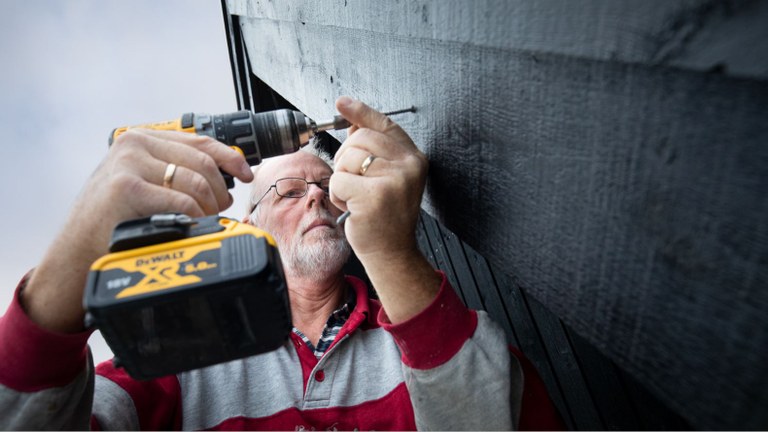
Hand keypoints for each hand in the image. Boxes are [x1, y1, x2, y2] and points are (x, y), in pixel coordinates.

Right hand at [22, 129, 252, 331]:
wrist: (77, 251)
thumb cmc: (115, 220)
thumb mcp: (143, 183)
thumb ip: (174, 169)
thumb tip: (227, 170)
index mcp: (140, 139)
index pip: (199, 140)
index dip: (230, 157)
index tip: (246, 173)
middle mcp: (134, 144)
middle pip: (203, 163)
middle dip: (220, 190)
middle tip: (218, 210)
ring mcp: (129, 164)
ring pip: (197, 183)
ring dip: (209, 208)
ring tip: (202, 221)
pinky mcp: (127, 188)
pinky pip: (183, 202)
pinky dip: (195, 218)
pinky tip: (189, 226)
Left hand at [330, 97, 427, 261]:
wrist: (392, 252)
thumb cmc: (387, 216)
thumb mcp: (389, 178)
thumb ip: (375, 150)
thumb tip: (354, 123)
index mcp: (414, 159)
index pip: (384, 124)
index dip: (361, 111)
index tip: (342, 103)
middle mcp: (408, 166)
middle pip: (359, 139)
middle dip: (347, 159)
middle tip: (356, 182)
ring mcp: (393, 181)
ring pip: (347, 159)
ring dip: (342, 179)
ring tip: (357, 197)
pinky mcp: (374, 196)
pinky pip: (339, 181)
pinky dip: (338, 195)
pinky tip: (353, 207)